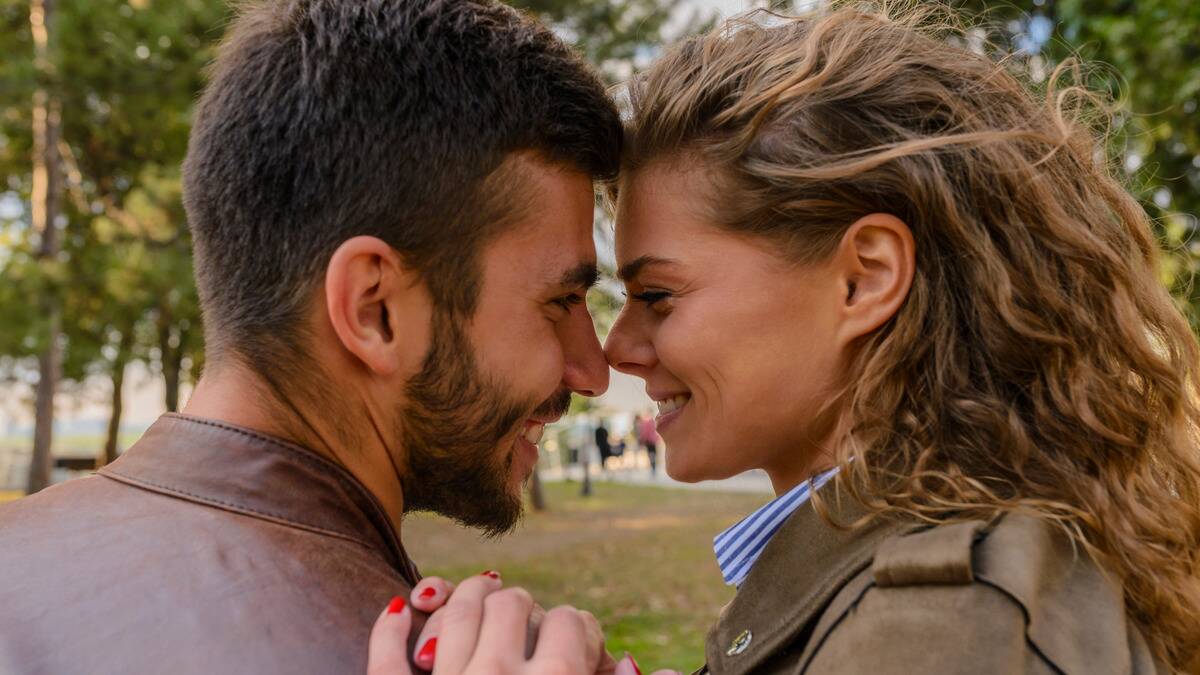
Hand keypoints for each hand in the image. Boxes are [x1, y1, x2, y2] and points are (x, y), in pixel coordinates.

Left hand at [368, 573, 608, 673]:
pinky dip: (389, 630)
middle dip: (521, 604)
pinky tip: (399, 609)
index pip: (573, 623)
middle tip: (526, 620)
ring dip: (462, 595)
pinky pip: (387, 658)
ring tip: (473, 596)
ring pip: (455, 610)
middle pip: (513, 603)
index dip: (581, 630)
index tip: (578, 645)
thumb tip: (632, 661)